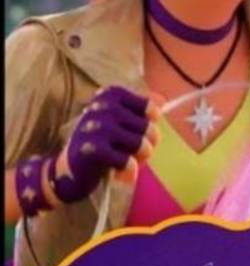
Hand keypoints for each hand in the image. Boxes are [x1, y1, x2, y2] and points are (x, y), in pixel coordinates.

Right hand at [49, 86, 158, 203]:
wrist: (69, 170)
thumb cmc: (100, 142)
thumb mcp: (120, 121)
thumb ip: (141, 109)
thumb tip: (163, 99)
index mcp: (109, 95)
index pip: (150, 108)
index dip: (150, 124)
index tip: (137, 130)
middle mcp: (102, 106)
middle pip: (148, 127)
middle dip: (148, 143)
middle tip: (132, 151)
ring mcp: (96, 126)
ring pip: (141, 144)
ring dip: (139, 157)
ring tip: (126, 159)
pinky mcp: (92, 149)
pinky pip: (127, 161)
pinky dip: (128, 169)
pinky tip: (117, 169)